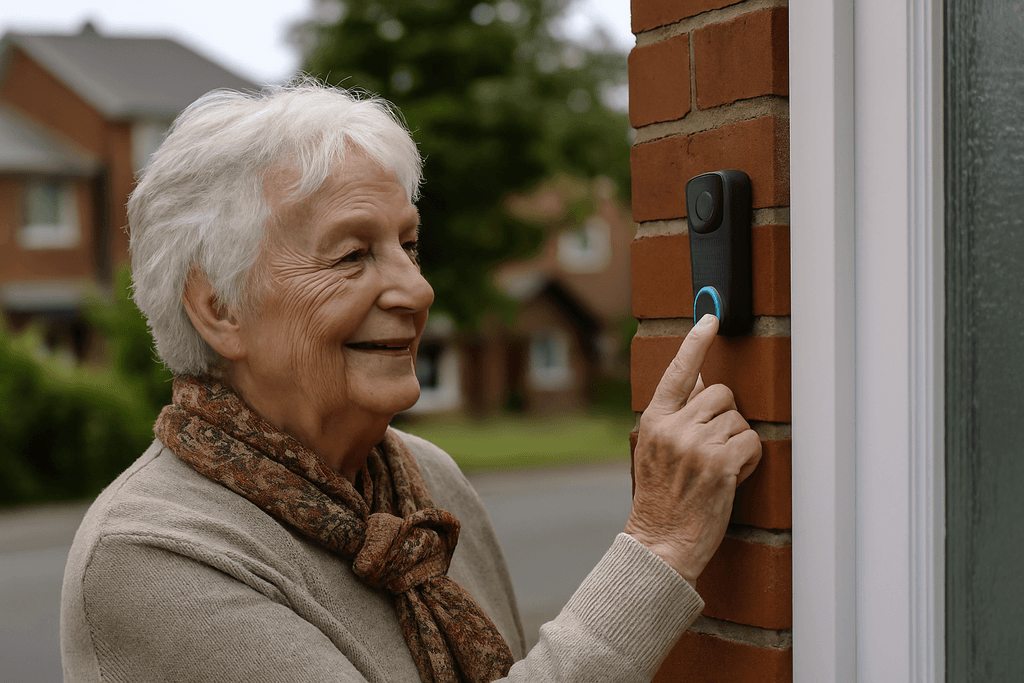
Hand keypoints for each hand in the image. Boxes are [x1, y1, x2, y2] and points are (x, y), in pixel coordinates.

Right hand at [624, 314, 761, 585]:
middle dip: (725, 416)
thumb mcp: (653, 450)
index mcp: (653, 421)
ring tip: (717, 469)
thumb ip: (673, 414)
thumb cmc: (660, 500)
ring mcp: (697, 444)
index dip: (694, 342)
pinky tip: (731, 479)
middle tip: (713, 447)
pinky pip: (753, 442)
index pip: (675, 371)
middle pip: (720, 394)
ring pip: (739, 419)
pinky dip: (749, 461)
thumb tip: (693, 378)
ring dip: (737, 442)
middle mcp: (673, 427)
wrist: (660, 542)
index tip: (709, 317)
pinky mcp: (721, 463)